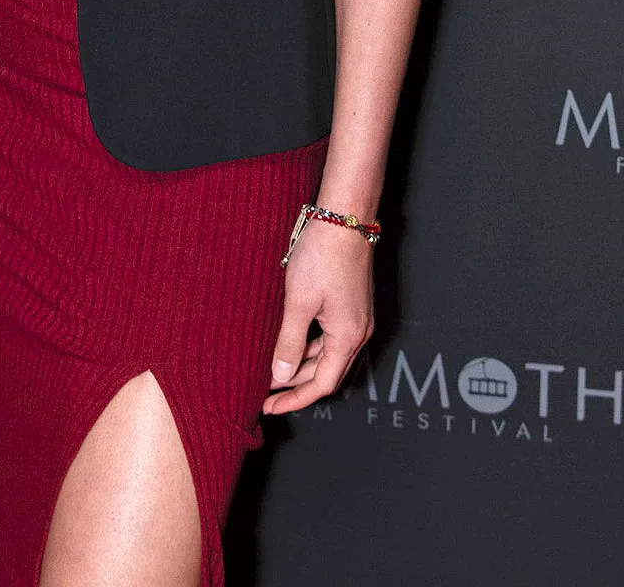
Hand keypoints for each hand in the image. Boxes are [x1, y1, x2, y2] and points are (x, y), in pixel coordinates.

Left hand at [262, 217, 373, 414]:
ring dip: (301, 363)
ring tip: (272, 369)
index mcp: (348, 337)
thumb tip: (280, 377)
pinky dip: (308, 344)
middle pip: (325, 371)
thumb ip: (289, 342)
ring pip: (327, 353)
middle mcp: (358, 332)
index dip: (295, 399)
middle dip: (296, 384)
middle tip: (265, 392)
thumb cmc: (322, 255)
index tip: (270, 407)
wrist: (344, 217)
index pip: (322, 385)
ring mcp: (357, 318)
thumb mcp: (298, 302)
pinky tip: (288, 340)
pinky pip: (329, 335)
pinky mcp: (351, 303)